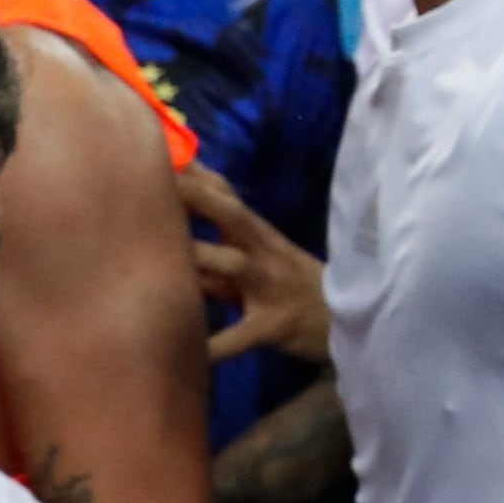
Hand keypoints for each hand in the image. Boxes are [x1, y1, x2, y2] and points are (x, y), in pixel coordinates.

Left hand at [178, 160, 328, 364]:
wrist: (346, 327)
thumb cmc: (293, 291)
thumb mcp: (259, 263)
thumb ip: (217, 247)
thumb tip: (165, 226)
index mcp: (259, 236)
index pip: (226, 196)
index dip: (194, 173)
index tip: (158, 149)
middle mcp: (266, 254)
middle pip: (232, 216)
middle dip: (196, 196)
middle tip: (157, 179)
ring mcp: (272, 288)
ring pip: (234, 265)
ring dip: (201, 256)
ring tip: (161, 253)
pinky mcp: (276, 326)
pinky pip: (241, 336)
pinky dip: (214, 346)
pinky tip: (189, 354)